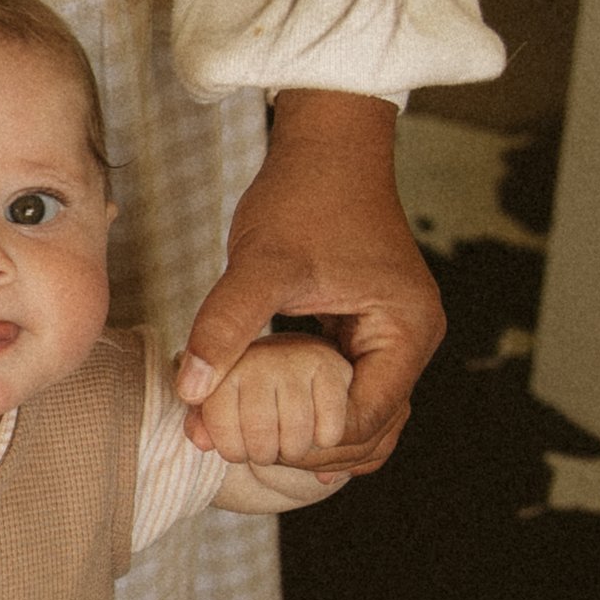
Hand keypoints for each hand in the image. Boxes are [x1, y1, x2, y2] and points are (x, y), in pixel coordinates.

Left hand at [178, 91, 439, 476]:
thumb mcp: (261, 262)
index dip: (310, 443)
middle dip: (308, 449)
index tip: (252, 444)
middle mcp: (408, 342)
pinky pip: (341, 390)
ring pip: (357, 419)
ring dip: (308, 435)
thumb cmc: (304, 195)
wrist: (325, 147)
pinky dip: (305, 408)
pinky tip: (260, 419)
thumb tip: (190, 388)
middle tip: (243, 452)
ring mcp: (389, 340)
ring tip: (248, 442)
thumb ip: (226, 325)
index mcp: (405, 331)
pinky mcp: (363, 333)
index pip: (366, 420)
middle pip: (369, 432)